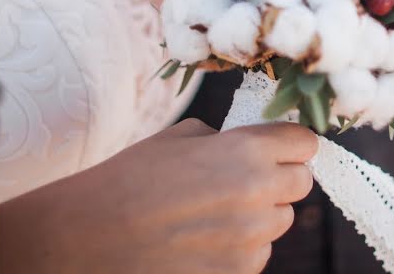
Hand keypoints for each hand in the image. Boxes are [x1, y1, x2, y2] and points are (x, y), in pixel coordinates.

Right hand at [0, 119, 317, 273]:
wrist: (89, 235)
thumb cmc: (130, 177)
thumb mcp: (181, 137)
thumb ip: (229, 140)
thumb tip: (254, 146)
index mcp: (247, 152)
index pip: (304, 143)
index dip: (291, 143)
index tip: (280, 147)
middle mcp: (258, 195)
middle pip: (301, 185)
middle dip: (279, 179)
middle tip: (246, 179)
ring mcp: (249, 241)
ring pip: (279, 223)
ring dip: (259, 215)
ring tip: (213, 212)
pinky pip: (257, 255)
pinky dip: (240, 247)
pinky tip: (203, 239)